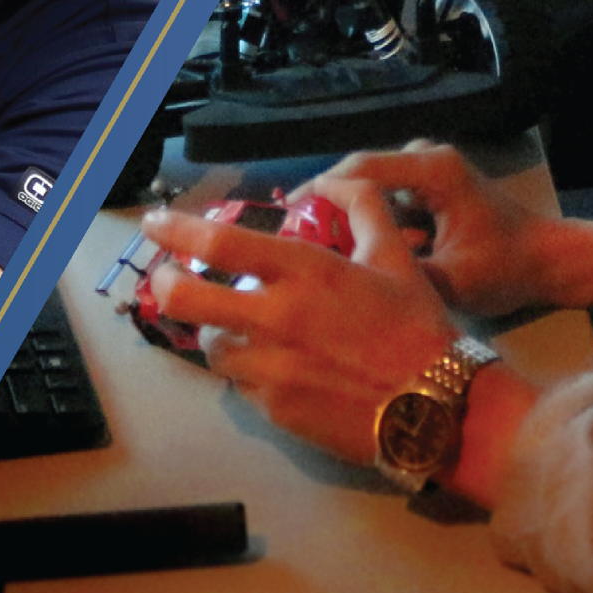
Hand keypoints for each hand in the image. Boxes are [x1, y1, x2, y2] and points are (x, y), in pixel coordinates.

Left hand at [139, 203, 461, 467]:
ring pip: (210, 345)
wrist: (438, 408)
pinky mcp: (273, 409)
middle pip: (186, 299)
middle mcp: (275, 319)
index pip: (219, 244)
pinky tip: (272, 364)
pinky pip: (238, 384)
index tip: (155, 223)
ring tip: (237, 326)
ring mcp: (269, 368)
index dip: (177, 230)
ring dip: (216, 330)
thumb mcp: (396, 256)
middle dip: (167, 284)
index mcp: (304, 274)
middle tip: (168, 278)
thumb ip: (362, 207)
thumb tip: (330, 182)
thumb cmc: (417, 327)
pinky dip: (246, 369)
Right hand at [299, 143, 592, 319]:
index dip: (320, 189)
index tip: (286, 214)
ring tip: (319, 244)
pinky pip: (389, 193)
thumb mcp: (453, 282)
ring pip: (374, 184)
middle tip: (296, 236)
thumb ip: (403, 276)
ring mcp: (432, 168)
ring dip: (349, 212)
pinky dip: (370, 216)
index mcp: (433, 171)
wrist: (551, 261)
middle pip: (362, 172)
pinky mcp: (433, 184)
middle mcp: (429, 159)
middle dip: (328, 204)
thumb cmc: (508, 269)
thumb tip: (347, 283)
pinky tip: (353, 245)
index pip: (361, 168)